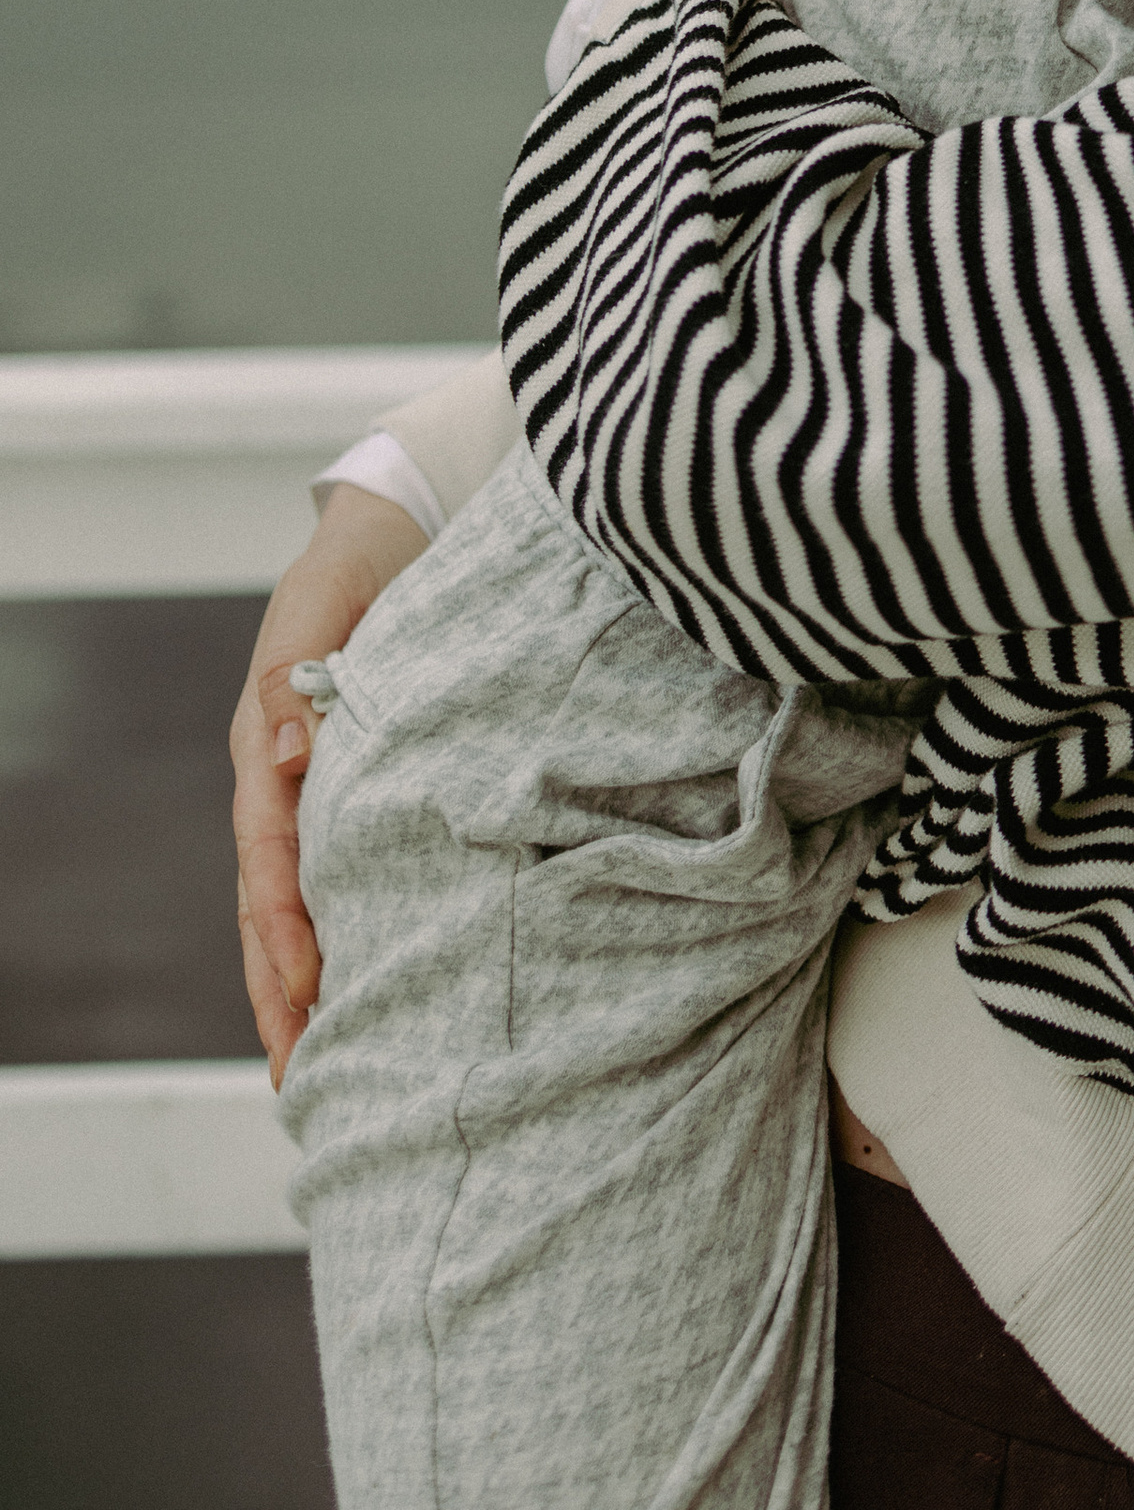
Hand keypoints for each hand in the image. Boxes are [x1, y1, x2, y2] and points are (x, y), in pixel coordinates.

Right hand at [231, 484, 429, 1081]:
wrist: (385, 537)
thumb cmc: (357, 568)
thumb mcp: (326, 598)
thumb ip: (303, 669)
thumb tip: (290, 754)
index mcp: (268, 743)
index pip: (270, 850)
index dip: (286, 922)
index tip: (306, 988)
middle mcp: (283, 782)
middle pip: (268, 903)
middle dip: (281, 991)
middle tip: (300, 1077)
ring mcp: (311, 796)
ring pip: (293, 906)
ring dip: (303, 984)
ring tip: (323, 1066)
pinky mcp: (351, 797)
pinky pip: (334, 879)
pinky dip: (341, 939)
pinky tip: (360, 990)